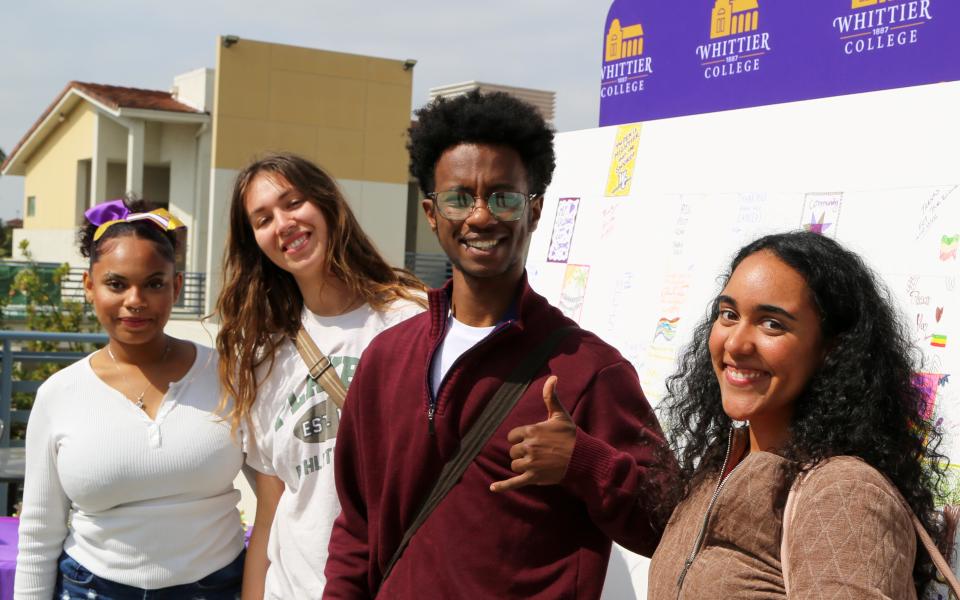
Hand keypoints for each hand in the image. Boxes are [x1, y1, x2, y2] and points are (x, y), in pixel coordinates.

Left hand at [490, 376, 576, 492]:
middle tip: (537, 453)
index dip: (520, 439)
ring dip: (521, 465)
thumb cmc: (571, 435)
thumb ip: (551, 397)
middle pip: (513, 451)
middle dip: (522, 452)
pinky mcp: (534, 477)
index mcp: (532, 431)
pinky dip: (503, 486)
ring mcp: (531, 463)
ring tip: (536, 464)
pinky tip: (493, 488)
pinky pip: (514, 482)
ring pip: (514, 465)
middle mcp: (529, 446)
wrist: (583, 457)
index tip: (531, 440)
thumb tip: (552, 377)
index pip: (513, 436)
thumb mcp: (560, 414)